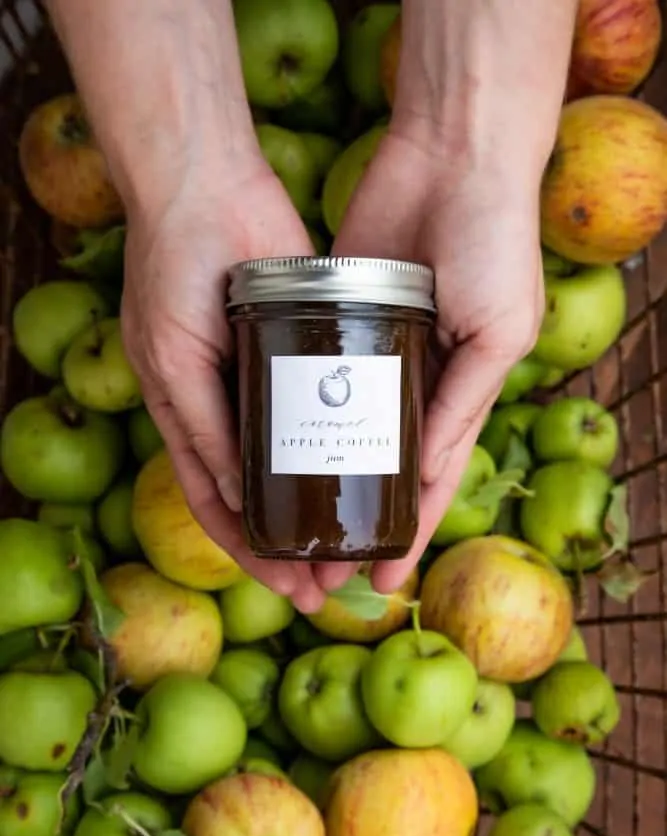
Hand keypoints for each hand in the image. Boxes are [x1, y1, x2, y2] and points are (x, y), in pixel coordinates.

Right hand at [121, 154, 327, 612]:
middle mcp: (229, 404)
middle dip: (294, 545)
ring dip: (323, 507)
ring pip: (298, 460)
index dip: (251, 549)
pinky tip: (370, 476)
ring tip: (358, 549)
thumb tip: (234, 496)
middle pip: (264, 494)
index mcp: (187, 413)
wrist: (207, 181)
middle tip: (330, 589)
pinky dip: (340, 448)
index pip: (221, 502)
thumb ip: (205, 426)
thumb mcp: (177, 358)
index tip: (287, 587)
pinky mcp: (306, 344)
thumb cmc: (175, 269)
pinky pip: (324, 407)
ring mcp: (267, 376)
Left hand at [315, 128, 544, 595]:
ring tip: (289, 530)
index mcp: (461, 393)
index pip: (428, 480)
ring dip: (320, 482)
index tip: (381, 580)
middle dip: (356, 522)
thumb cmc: (494, 243)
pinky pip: (312, 376)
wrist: (452, 155)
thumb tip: (422, 471)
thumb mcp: (498, 331)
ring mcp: (371, 350)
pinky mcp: (335, 315)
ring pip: (340, 431)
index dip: (408, 530)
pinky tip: (272, 454)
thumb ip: (462, 401)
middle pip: (379, 468)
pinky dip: (297, 415)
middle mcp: (414, 380)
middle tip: (323, 573)